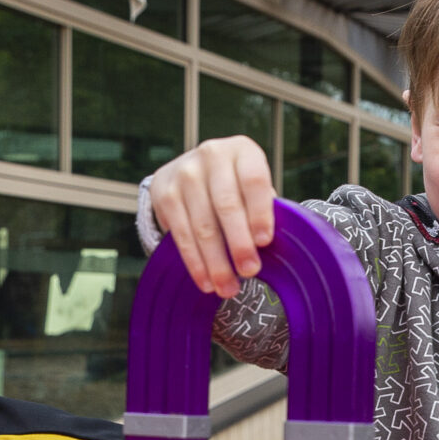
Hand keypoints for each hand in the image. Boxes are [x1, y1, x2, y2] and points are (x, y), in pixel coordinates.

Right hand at [149, 136, 276, 297]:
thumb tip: (274, 250)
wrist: (191, 169)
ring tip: (228, 287)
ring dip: (216, 262)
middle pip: (226, 205)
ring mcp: (185, 173)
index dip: (259, 212)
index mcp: (243, 151)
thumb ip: (263, 210)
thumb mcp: (252, 187)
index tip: (265, 242)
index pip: (253, 181)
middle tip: (249, 271)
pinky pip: (181, 234)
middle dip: (238, 243)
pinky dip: (194, 262)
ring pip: (202, 225)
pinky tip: (205, 280)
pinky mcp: (164, 193)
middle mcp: (212, 155)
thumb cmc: (235, 185)